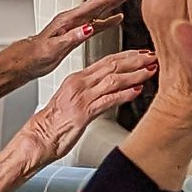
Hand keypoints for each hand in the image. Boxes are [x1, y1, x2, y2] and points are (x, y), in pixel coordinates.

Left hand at [0, 0, 134, 82]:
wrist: (25, 61)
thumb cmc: (36, 56)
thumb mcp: (54, 48)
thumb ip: (73, 37)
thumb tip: (89, 28)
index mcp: (67, 21)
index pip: (93, 6)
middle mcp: (71, 20)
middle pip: (97, 4)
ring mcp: (74, 26)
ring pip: (97, 11)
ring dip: (112, 4)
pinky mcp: (75, 33)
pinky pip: (95, 23)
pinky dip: (107, 20)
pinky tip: (115, 20)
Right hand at [13, 50, 156, 168]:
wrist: (37, 138)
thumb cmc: (56, 123)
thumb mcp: (75, 100)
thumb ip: (93, 91)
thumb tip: (112, 88)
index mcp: (77, 79)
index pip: (106, 61)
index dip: (127, 55)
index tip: (143, 53)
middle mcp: (79, 84)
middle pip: (112, 65)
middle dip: (136, 60)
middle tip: (153, 56)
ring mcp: (80, 97)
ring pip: (112, 80)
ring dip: (135, 75)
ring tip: (150, 71)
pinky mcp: (83, 112)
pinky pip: (107, 100)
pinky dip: (124, 95)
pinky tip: (136, 91)